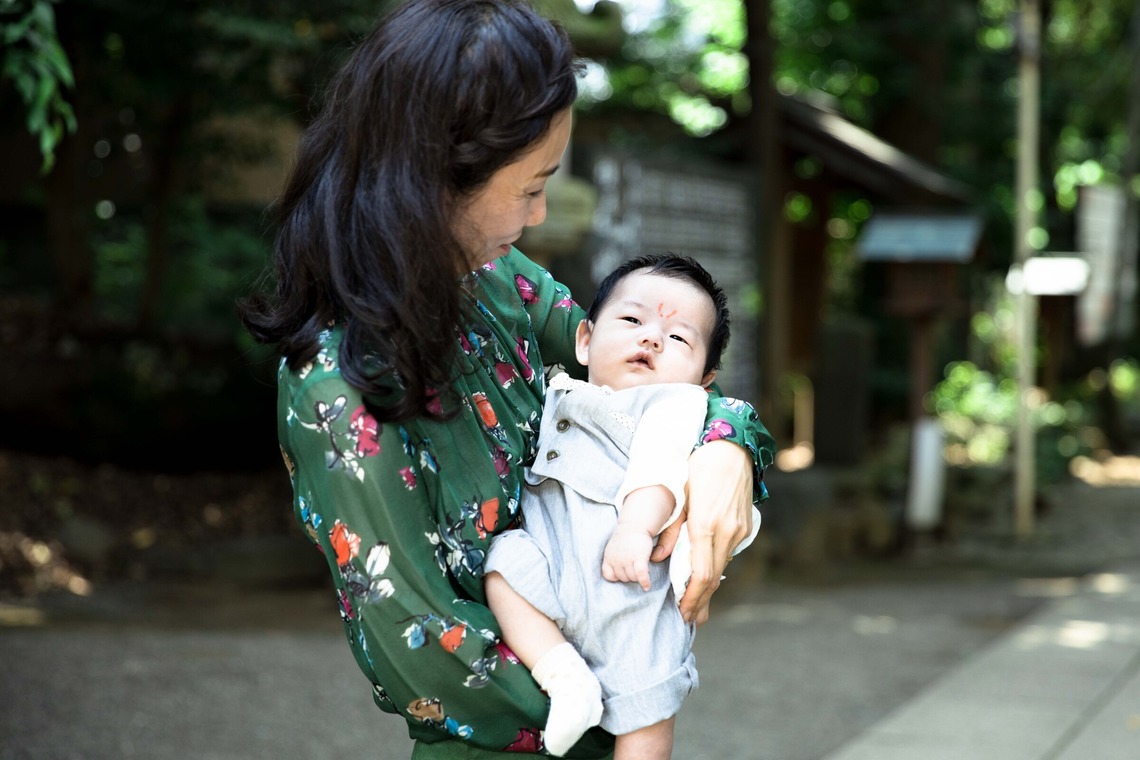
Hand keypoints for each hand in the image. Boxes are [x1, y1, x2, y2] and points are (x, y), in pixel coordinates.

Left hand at [602, 523, 655, 590]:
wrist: (635, 524)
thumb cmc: (626, 539)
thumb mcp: (613, 549)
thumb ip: (613, 561)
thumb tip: (616, 577)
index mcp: (608, 557)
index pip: (608, 575)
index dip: (617, 576)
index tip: (623, 572)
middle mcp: (616, 559)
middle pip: (623, 578)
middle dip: (630, 575)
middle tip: (635, 565)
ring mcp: (626, 559)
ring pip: (632, 578)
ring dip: (638, 577)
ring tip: (642, 567)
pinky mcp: (639, 557)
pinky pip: (641, 575)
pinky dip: (644, 582)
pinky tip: (647, 586)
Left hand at [653, 440, 751, 624]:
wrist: (732, 447)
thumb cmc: (698, 467)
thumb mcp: (679, 496)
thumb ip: (670, 530)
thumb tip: (658, 559)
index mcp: (706, 524)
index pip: (702, 574)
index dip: (692, 597)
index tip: (682, 612)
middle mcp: (726, 531)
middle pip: (714, 577)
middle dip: (700, 601)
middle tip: (689, 619)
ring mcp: (738, 530)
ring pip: (722, 567)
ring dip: (709, 588)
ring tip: (695, 605)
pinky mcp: (744, 526)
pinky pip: (728, 553)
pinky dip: (716, 568)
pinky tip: (705, 577)